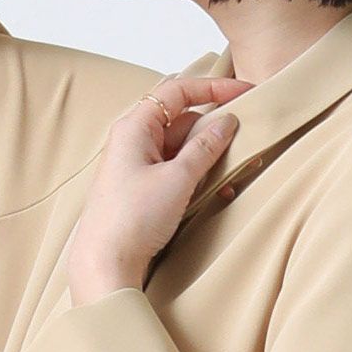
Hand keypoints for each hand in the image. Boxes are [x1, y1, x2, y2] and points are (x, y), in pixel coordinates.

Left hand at [67, 75, 256, 302]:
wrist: (105, 263)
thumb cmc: (131, 219)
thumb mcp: (177, 179)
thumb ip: (205, 147)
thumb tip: (226, 122)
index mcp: (135, 127)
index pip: (177, 91)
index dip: (213, 88)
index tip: (244, 92)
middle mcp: (134, 141)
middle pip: (183, 120)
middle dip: (216, 129)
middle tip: (246, 140)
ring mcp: (138, 165)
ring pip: (183, 148)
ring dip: (211, 157)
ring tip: (236, 172)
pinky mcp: (144, 188)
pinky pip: (177, 171)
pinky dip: (199, 176)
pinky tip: (220, 192)